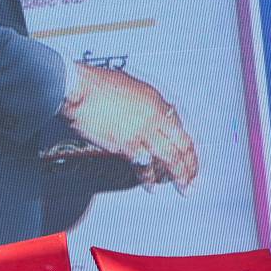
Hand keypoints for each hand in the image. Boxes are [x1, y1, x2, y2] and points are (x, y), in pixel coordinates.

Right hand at [62, 64, 199, 190]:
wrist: (78, 89)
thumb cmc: (96, 84)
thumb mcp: (130, 86)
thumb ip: (143, 103)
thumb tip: (148, 115)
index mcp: (157, 102)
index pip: (181, 128)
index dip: (187, 146)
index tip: (188, 157)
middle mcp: (155, 117)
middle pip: (181, 146)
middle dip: (189, 165)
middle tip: (192, 179)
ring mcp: (142, 132)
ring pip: (169, 158)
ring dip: (177, 176)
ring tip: (181, 187)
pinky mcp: (126, 145)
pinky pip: (144, 166)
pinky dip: (149, 177)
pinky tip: (151, 185)